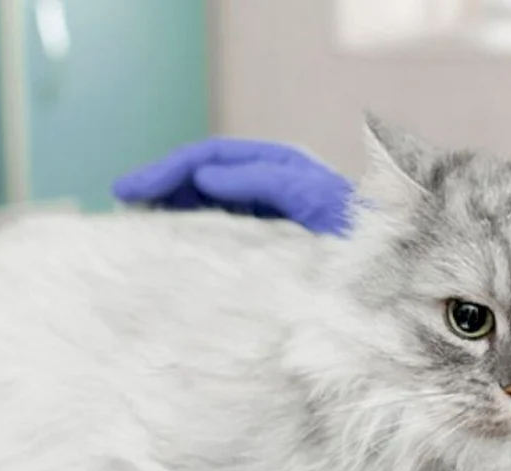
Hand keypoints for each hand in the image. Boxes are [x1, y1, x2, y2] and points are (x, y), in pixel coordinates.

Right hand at [111, 137, 354, 234]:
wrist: (390, 272)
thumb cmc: (356, 233)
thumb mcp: (310, 199)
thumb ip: (261, 182)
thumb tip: (204, 174)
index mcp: (280, 168)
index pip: (212, 157)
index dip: (170, 168)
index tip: (133, 189)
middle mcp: (271, 185)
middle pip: (203, 174)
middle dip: (161, 184)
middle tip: (121, 201)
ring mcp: (269, 214)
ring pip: (208, 202)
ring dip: (171, 208)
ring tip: (135, 222)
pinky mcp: (269, 243)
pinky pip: (223, 230)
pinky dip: (193, 232)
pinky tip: (172, 246)